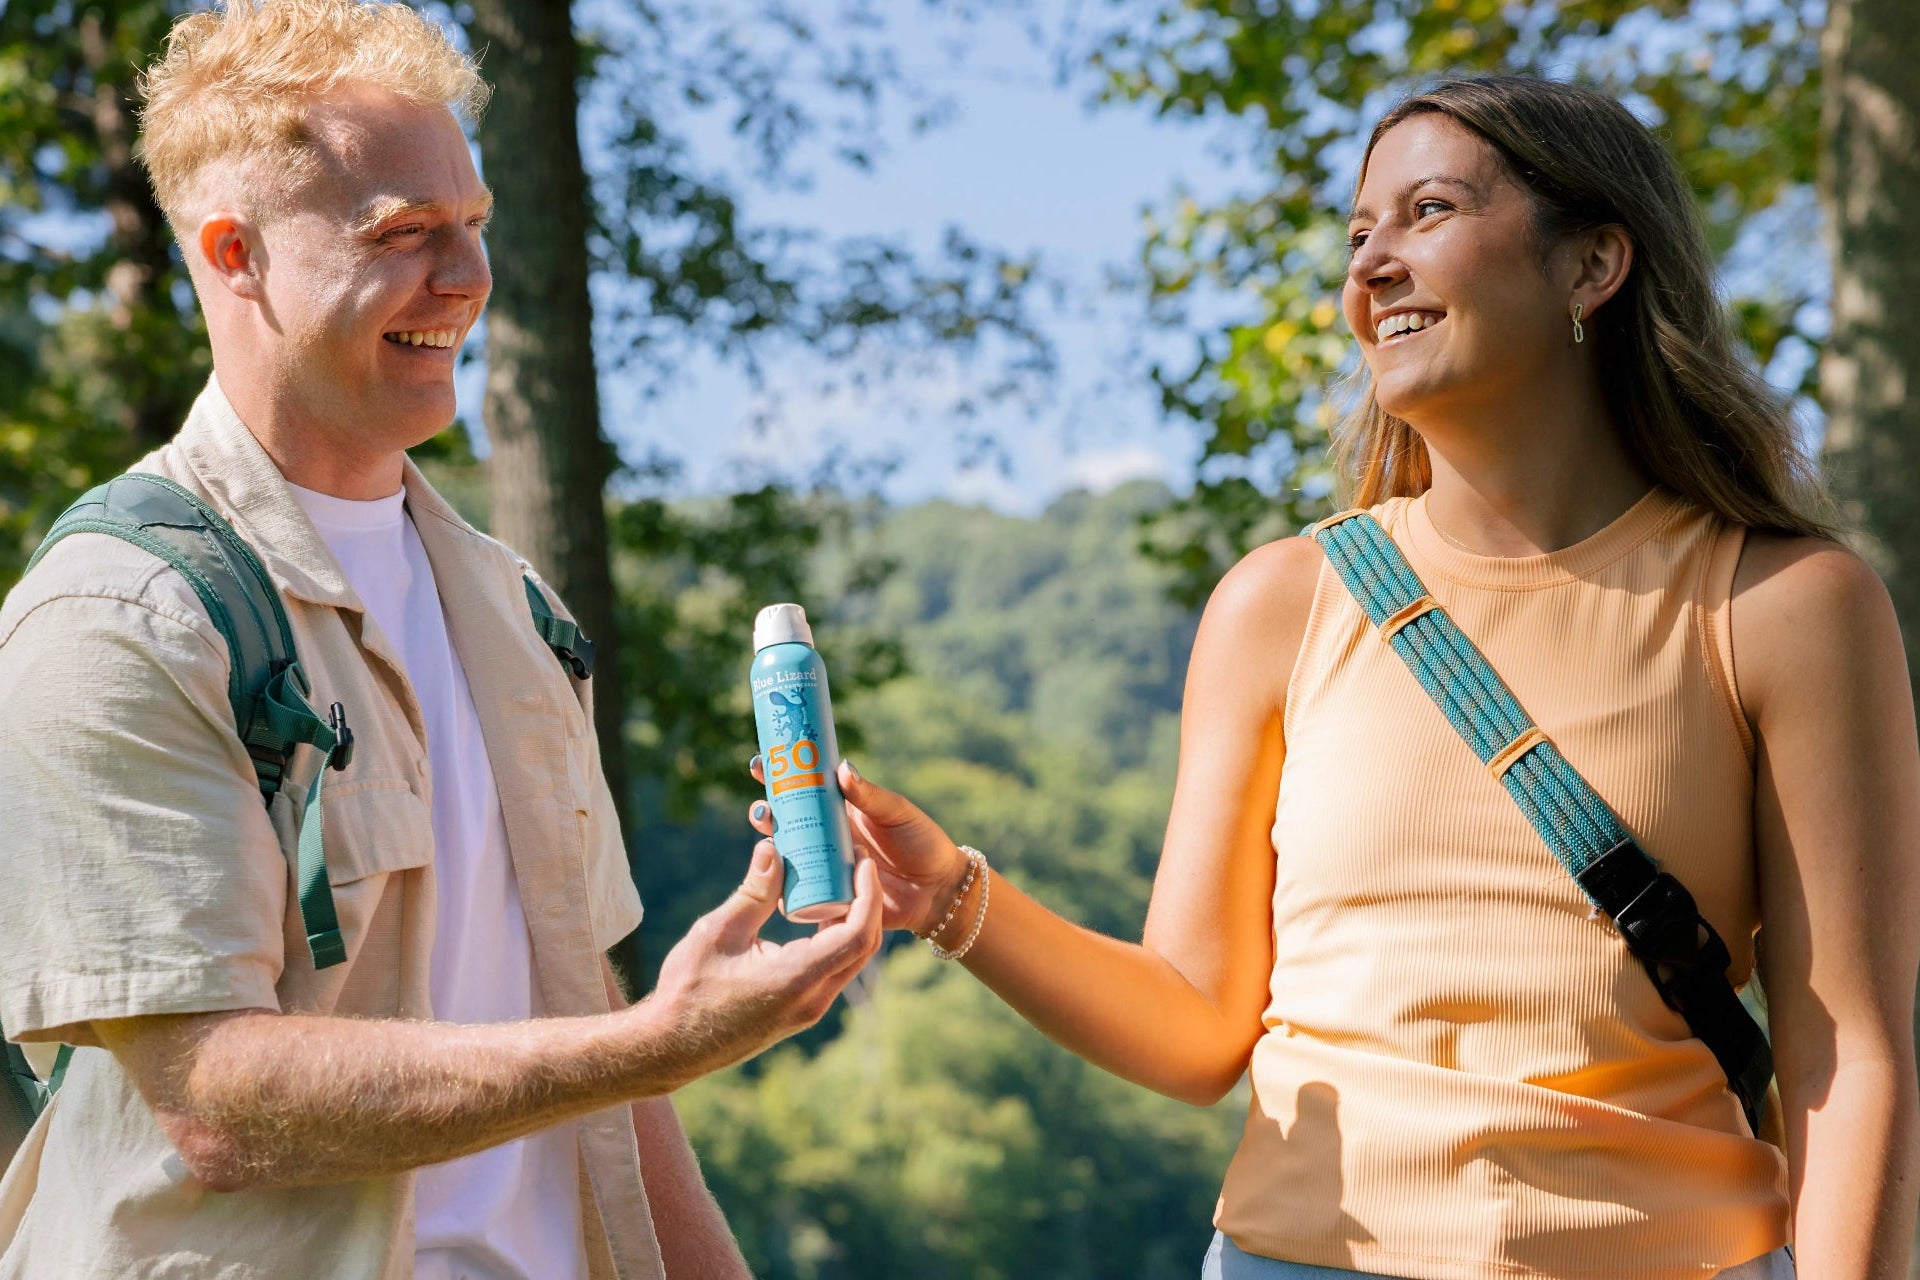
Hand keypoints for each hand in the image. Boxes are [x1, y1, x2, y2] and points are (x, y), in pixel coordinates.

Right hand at [637, 840, 882, 1089]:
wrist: (673, 1047)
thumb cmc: (689, 990)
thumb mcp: (718, 932)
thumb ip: (754, 892)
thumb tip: (773, 849)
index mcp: (797, 979)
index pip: (857, 935)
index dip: (868, 895)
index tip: (864, 862)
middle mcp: (813, 1000)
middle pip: (863, 947)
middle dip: (866, 901)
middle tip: (855, 863)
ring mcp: (809, 1010)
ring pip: (850, 960)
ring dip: (852, 920)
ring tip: (837, 881)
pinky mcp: (801, 1012)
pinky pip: (833, 971)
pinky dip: (835, 939)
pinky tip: (817, 912)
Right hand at [749, 757, 968, 935]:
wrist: (938, 891)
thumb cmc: (922, 842)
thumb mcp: (897, 813)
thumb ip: (870, 795)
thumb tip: (841, 768)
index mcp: (841, 810)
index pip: (803, 787)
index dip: (779, 775)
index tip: (758, 764)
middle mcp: (827, 837)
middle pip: (787, 821)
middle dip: (766, 812)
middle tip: (761, 809)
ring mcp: (826, 867)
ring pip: (788, 854)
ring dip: (771, 845)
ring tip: (767, 837)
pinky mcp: (829, 896)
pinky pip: (801, 891)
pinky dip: (785, 884)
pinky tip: (776, 877)